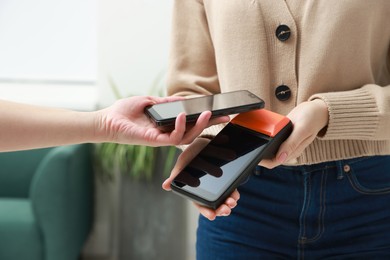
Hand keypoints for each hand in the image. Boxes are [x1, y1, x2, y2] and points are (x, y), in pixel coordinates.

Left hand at [95, 96, 229, 145]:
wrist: (108, 120)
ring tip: (207, 114)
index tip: (219, 111)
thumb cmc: (126, 111)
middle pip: (195, 132)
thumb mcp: (150, 101)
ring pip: (188, 137)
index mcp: (167, 124)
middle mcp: (167, 133)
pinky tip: (183, 115)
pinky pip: (174, 138)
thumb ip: (166, 102)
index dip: (206, 119)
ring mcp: (162, 139)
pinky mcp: (155, 141)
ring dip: (199, 126)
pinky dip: (180, 127)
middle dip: (211, 125)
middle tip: (225, 116)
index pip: (191, 123)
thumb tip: (183, 100)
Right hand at [162, 137, 239, 220]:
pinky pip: (231, 191)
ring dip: (229, 203)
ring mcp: (218, 188)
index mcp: (196, 191)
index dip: (206, 211)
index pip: (201, 205)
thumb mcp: (183, 164)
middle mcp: (208, 192)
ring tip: (232, 201)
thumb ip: (176, 175)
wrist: (203, 144)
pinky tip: (235, 194)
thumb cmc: (190, 156)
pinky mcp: (226, 181)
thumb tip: (165, 186)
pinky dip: (234, 194)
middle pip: (214, 206)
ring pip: (224, 200)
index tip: (212, 216)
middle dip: (221, 210)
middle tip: (225, 210)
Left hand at [260, 99, 328, 168]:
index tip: (254, 156)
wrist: (317, 109)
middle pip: (270, 157)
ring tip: (253, 139)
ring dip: (262, 145)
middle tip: (250, 146)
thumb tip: (280, 158)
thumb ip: (292, 144)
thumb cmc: (312, 119)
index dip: (263, 162)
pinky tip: (262, 132)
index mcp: (293, 151)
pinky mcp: (283, 135)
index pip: (275, 162)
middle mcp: (288, 149)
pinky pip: (273, 139)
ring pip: (270, 148)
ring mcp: (286, 142)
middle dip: (260, 154)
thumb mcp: (302, 130)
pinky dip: (267, 137)